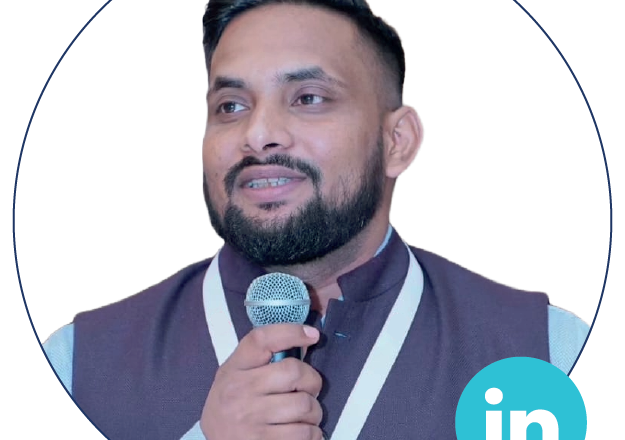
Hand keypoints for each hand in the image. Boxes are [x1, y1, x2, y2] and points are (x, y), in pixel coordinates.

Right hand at [200, 323, 323, 439]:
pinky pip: (304, 433)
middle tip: (309, 390)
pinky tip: (304, 431)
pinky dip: (313, 433)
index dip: (292, 332)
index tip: (312, 335)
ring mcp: (250, 418)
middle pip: (293, 371)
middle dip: (312, 380)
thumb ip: (265, 358)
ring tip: (306, 415)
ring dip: (314, 411)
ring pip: (304, 405)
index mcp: (235, 368)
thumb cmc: (231, 404)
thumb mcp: (237, 374)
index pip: (263, 339)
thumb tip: (306, 342)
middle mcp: (240, 390)